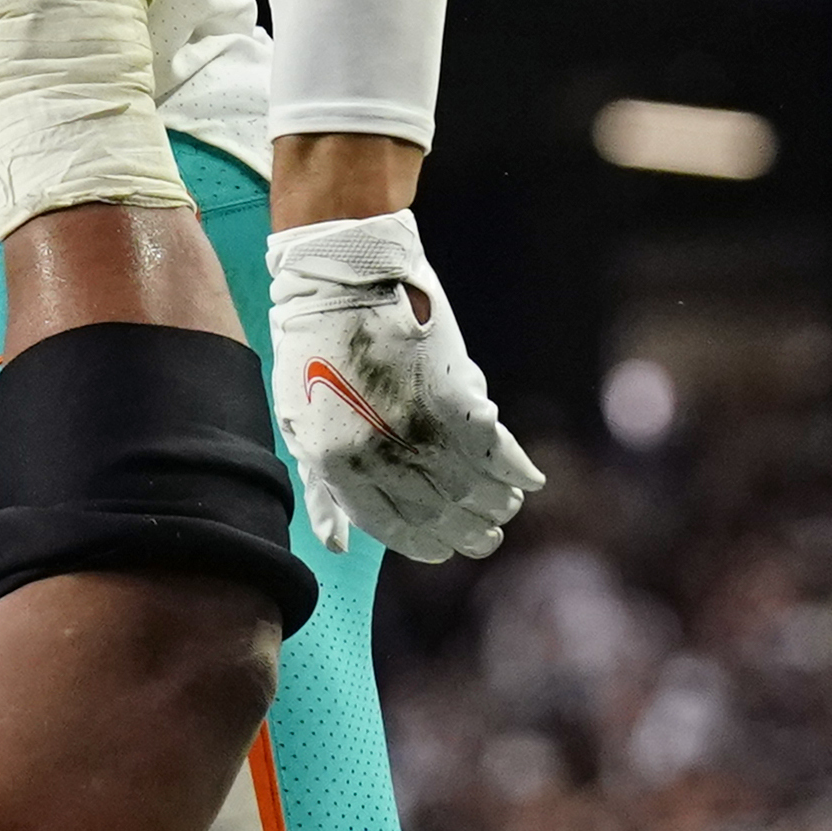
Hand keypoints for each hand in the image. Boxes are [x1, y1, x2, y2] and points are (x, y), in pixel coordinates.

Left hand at [265, 209, 540, 559]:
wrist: (347, 280)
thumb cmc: (316, 351)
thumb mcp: (301, 424)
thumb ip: (323, 489)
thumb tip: (336, 545)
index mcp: (337, 465)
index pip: (390, 527)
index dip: (422, 544)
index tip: (443, 550)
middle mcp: (382, 455)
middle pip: (439, 515)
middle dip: (469, 533)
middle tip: (486, 536)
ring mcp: (421, 427)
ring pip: (475, 490)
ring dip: (498, 505)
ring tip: (506, 506)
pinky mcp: (456, 398)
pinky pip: (497, 450)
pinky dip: (518, 469)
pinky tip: (530, 479)